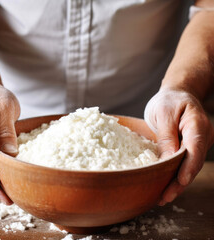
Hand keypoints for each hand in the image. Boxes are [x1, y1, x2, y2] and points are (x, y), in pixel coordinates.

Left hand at [144, 88, 213, 205]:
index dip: (188, 167)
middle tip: (164, 197)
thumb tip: (167, 159)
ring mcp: (199, 144)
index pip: (195, 148)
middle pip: (193, 163)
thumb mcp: (163, 113)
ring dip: (177, 183)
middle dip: (180, 182)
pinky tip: (165, 188)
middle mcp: (202, 136)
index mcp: (197, 124)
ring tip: (162, 198)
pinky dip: (175, 176)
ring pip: (189, 167)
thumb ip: (166, 136)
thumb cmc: (169, 101)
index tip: (181, 181)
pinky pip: (185, 164)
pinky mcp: (192, 149)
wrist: (177, 95)